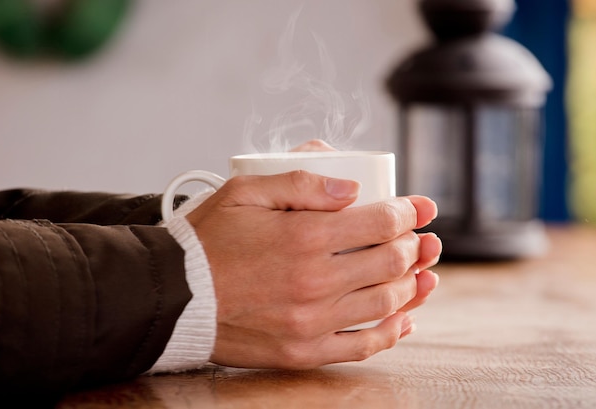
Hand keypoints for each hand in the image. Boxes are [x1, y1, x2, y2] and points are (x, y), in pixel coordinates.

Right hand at [186, 170, 440, 369]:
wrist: (173, 295)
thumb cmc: (208, 240)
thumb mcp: (246, 191)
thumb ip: (302, 182)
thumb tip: (352, 188)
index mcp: (304, 236)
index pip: (380, 223)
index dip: (408, 212)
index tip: (418, 208)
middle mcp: (314, 281)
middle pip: (390, 263)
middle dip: (415, 247)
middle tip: (422, 240)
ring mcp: (311, 321)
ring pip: (385, 303)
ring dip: (413, 285)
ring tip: (422, 274)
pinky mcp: (302, 351)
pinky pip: (361, 345)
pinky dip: (390, 331)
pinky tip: (403, 318)